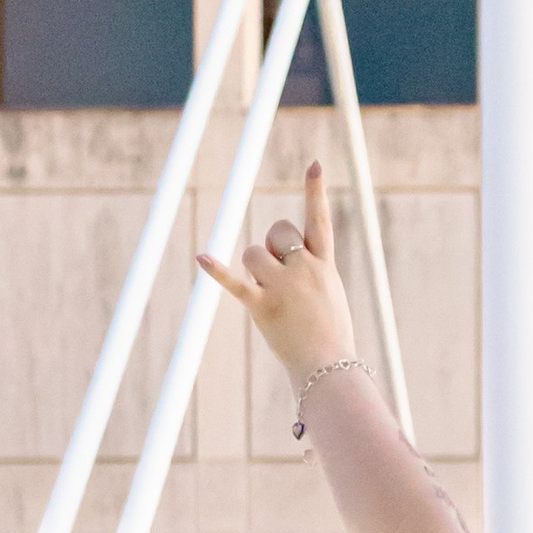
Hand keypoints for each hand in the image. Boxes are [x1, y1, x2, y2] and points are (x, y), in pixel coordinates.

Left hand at [198, 159, 356, 384]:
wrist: (329, 369)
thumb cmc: (331, 337)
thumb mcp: (330, 296)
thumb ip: (310, 272)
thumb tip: (278, 257)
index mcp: (324, 265)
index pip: (319, 220)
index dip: (315, 191)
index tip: (313, 164)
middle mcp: (305, 269)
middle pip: (277, 232)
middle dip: (272, 245)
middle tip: (280, 277)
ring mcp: (283, 287)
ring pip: (253, 253)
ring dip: (254, 269)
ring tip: (270, 297)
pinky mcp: (262, 306)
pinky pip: (235, 282)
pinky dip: (217, 271)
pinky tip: (201, 257)